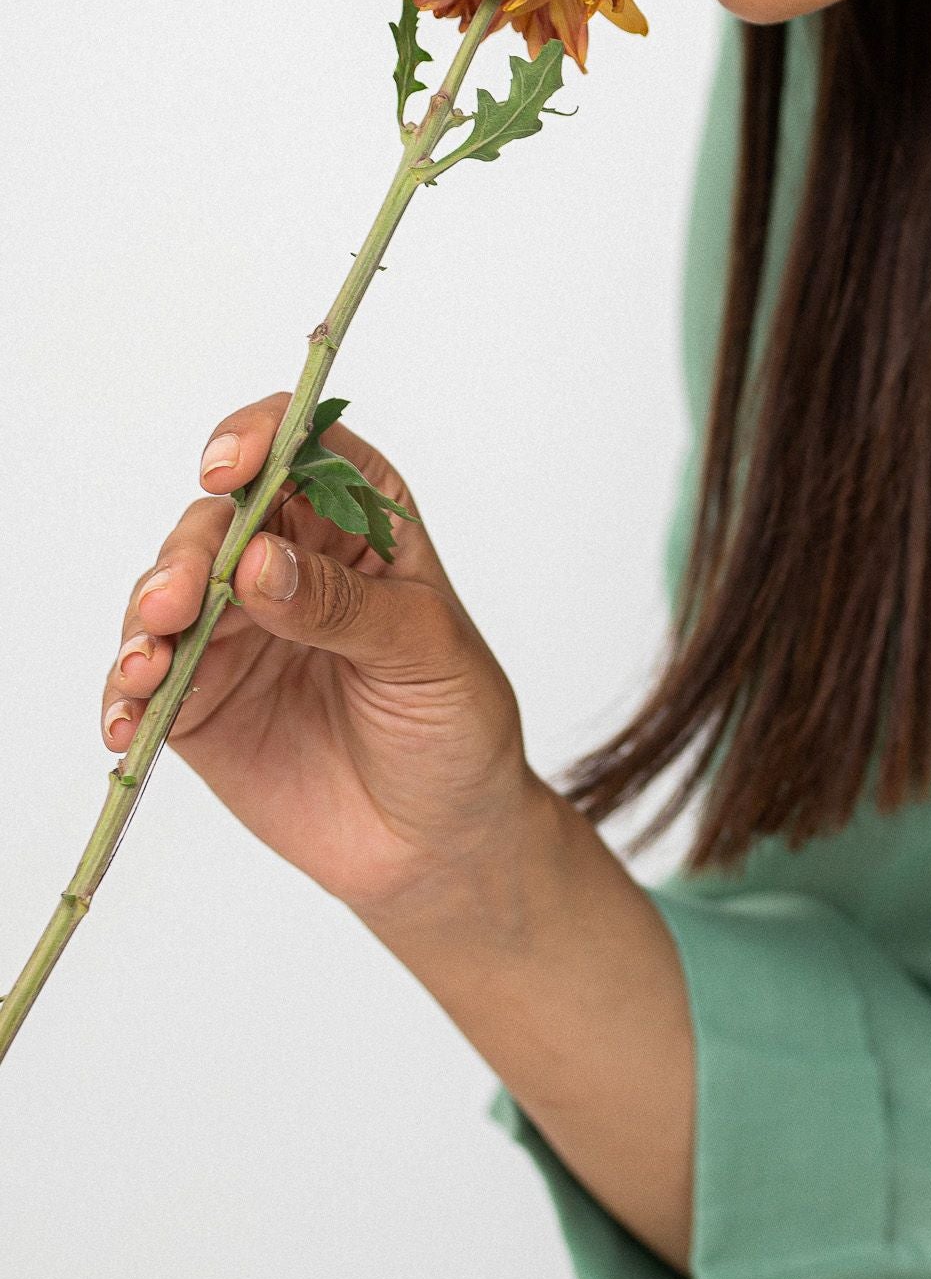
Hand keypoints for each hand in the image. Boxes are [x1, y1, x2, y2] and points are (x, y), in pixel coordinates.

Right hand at [101, 395, 536, 923]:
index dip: (259, 437)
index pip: (301, 445)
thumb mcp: (425, 653)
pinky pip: (147, 681)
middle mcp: (288, 561)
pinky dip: (126, 692)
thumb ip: (343, 606)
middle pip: (218, 521)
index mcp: (358, 521)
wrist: (440, 840)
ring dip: (146, 619)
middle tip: (178, 603)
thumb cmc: (456, 724)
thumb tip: (257, 563)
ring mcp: (239, 630)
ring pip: (169, 592)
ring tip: (148, 661)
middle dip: (188, 553)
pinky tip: (127, 715)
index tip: (227, 468)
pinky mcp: (203, 701)